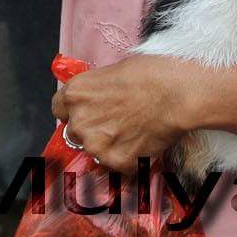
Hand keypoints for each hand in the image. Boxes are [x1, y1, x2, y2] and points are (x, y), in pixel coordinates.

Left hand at [51, 55, 195, 176]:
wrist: (177, 93)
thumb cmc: (150, 74)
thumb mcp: (113, 72)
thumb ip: (96, 91)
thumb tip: (98, 100)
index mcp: (75, 94)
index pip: (59, 109)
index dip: (76, 110)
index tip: (88, 111)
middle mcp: (79, 121)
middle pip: (76, 133)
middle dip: (92, 129)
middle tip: (116, 122)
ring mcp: (96, 145)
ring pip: (95, 151)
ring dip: (109, 146)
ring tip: (134, 132)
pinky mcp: (116, 162)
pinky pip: (117, 164)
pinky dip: (129, 158)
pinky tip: (144, 142)